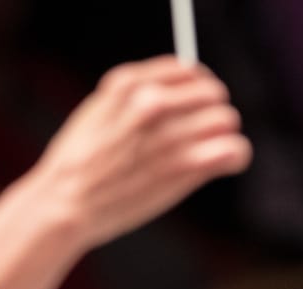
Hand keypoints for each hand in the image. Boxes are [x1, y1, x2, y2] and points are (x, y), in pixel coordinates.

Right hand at [35, 55, 251, 249]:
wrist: (67, 203)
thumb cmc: (81, 163)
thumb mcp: (97, 111)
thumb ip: (133, 95)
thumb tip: (180, 84)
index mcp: (128, 84)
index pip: (188, 70)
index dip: (196, 87)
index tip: (195, 103)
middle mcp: (151, 103)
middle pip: (212, 93)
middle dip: (211, 111)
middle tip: (205, 131)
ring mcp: (170, 134)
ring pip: (227, 121)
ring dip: (224, 135)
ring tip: (212, 150)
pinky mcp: (185, 166)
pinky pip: (235, 150)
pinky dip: (235, 156)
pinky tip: (224, 163)